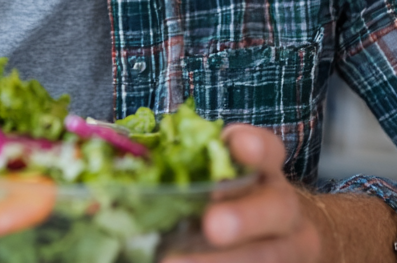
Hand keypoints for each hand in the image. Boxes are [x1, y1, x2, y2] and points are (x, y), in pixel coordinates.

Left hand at [166, 124, 323, 262]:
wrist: (277, 236)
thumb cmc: (225, 197)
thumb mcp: (211, 176)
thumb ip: (178, 166)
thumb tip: (110, 159)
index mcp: (263, 170)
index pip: (267, 151)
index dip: (255, 147)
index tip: (237, 145)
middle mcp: (281, 204)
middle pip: (276, 208)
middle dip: (245, 216)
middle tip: (213, 226)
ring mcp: (287, 245)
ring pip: (268, 255)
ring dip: (224, 260)